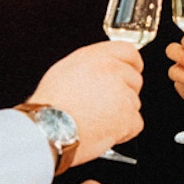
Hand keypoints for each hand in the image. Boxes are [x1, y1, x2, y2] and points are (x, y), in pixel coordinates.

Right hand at [29, 41, 143, 166]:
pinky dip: (124, 132)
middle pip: (135, 79)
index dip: (132, 64)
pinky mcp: (127, 115)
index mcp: (95, 57)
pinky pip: (135, 124)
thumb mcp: (64, 71)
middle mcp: (111, 70)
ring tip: (96, 120)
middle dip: (125, 93)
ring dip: (122, 114)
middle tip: (105, 105)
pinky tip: (103, 131)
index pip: (129, 51)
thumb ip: (90, 66)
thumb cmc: (49, 107)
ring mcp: (122, 93)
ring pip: (134, 103)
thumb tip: (102, 70)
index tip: (133, 71)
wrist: (47, 131)